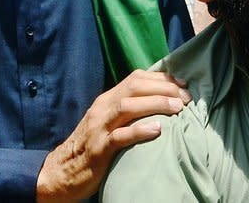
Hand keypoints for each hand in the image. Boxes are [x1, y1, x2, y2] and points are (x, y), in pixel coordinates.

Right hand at [36, 70, 190, 201]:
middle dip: (163, 89)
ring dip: (155, 104)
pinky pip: (119, 136)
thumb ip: (126, 111)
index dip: (161, 79)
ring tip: (177, 108)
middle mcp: (102, 108)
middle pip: (134, 87)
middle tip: (186, 98)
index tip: (182, 85)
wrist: (62, 171)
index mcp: (106, 100)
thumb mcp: (108, 122)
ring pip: (127, 106)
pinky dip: (139, 131)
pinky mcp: (98, 149)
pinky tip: (157, 130)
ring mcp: (99, 127)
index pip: (135, 78)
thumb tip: (157, 103)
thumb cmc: (91, 147)